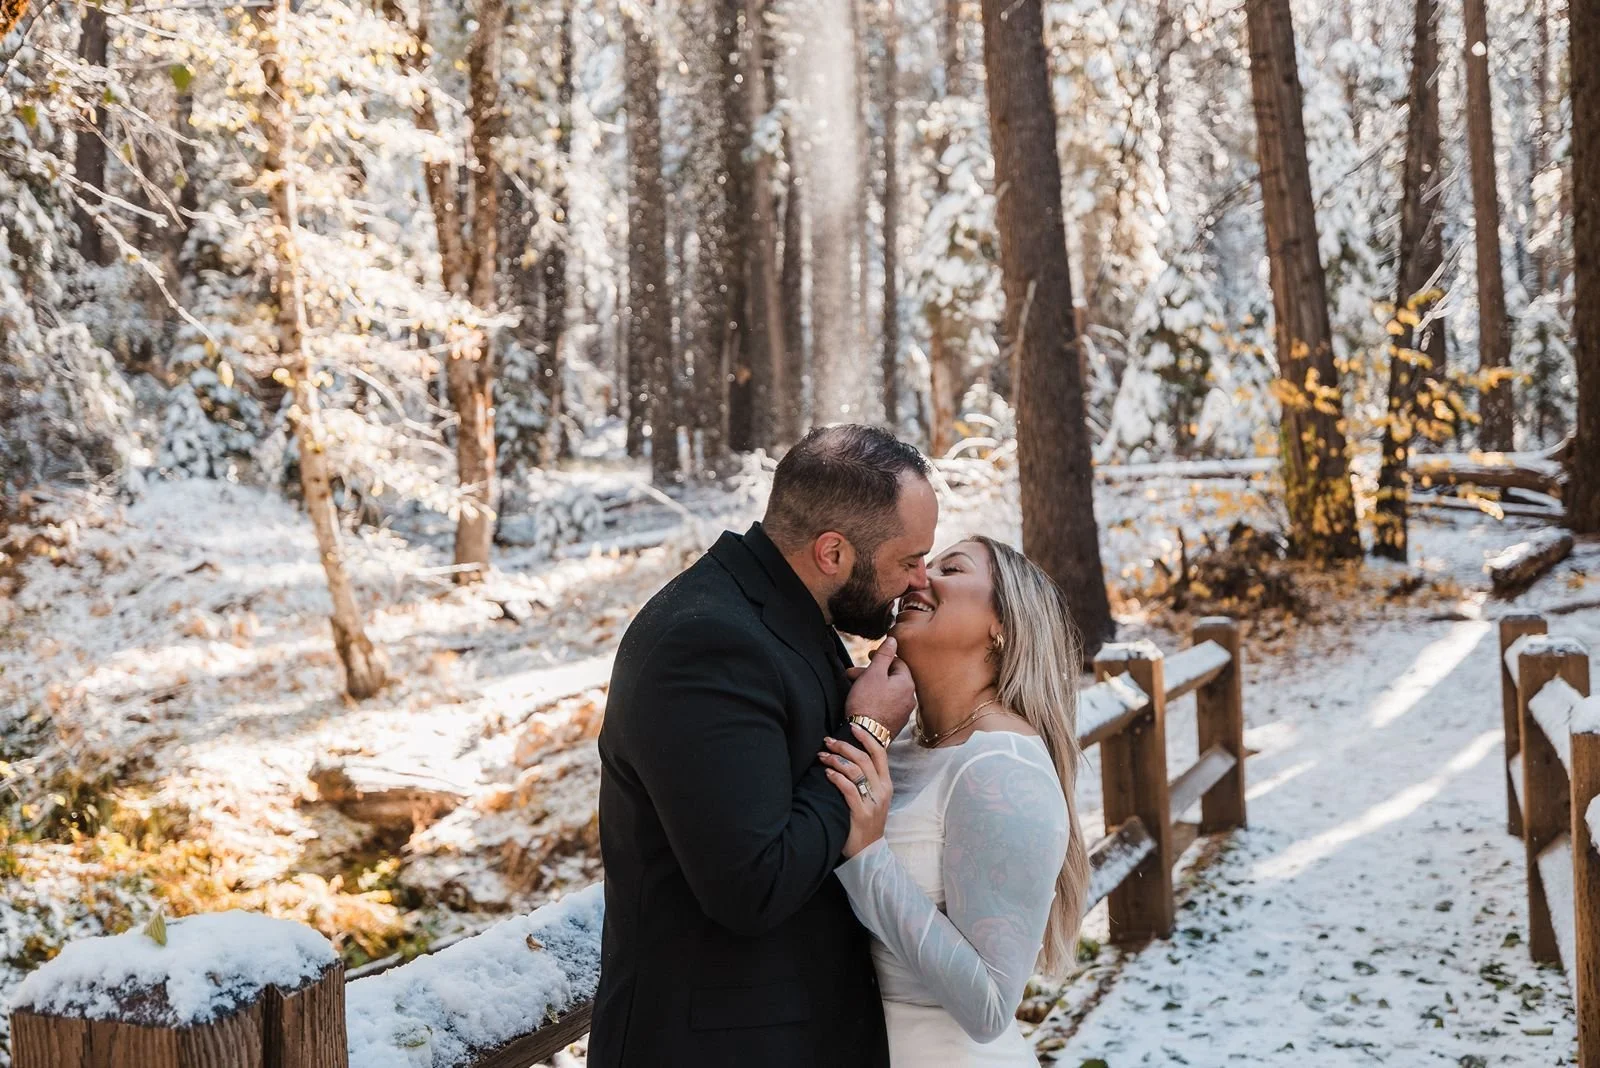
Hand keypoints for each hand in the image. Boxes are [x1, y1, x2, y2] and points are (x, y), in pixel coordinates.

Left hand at [819, 725, 891, 857]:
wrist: (868, 853)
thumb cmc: (865, 821)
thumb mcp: (872, 798)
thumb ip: (866, 778)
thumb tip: (849, 755)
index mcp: (886, 784)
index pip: (880, 754)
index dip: (866, 738)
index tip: (852, 726)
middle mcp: (882, 791)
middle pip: (864, 759)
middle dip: (844, 746)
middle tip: (828, 741)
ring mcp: (873, 803)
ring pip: (856, 772)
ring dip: (836, 759)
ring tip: (822, 756)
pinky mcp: (861, 815)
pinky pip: (848, 790)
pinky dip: (837, 778)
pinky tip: (827, 772)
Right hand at [844, 637, 914, 736]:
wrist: (864, 735)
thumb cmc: (867, 703)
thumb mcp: (873, 673)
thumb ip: (884, 655)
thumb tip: (894, 639)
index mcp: (907, 683)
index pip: (897, 662)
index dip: (881, 657)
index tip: (868, 656)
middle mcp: (910, 698)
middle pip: (890, 677)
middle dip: (871, 673)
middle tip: (852, 674)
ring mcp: (904, 712)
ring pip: (887, 691)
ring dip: (871, 686)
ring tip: (853, 688)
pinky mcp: (896, 723)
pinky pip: (887, 704)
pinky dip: (875, 699)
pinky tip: (863, 701)